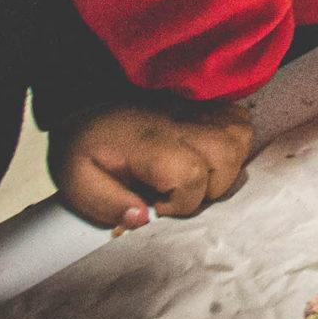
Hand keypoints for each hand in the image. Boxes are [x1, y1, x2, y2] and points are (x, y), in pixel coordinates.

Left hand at [49, 99, 254, 233]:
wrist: (85, 99)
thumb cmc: (84, 144)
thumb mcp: (78, 180)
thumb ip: (107, 204)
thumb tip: (143, 219)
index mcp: (148, 142)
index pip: (190, 174)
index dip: (182, 203)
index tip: (159, 206)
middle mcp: (180, 121)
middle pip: (225, 155)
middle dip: (211, 188)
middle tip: (180, 192)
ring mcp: (197, 107)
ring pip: (238, 137)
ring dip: (227, 166)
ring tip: (199, 176)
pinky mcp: (206, 101)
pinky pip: (239, 120)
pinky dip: (234, 143)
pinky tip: (210, 155)